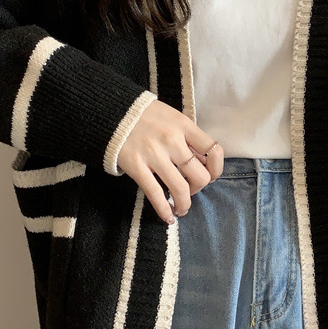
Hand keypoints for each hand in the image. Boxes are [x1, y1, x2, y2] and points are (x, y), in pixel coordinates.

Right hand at [117, 99, 223, 223]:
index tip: (211, 176)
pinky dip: (164, 210)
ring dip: (184, 205)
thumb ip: (187, 137)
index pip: (214, 151)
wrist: (111, 111)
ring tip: (181, 209)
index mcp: (184, 125)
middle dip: (198, 189)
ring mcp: (154, 154)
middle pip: (200, 176)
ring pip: (181, 189)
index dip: (216, 169)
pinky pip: (156, 194)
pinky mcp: (136, 166)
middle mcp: (172, 140)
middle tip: (190, 190)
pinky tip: (167, 217)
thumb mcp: (172, 117)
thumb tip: (202, 163)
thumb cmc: (145, 116)